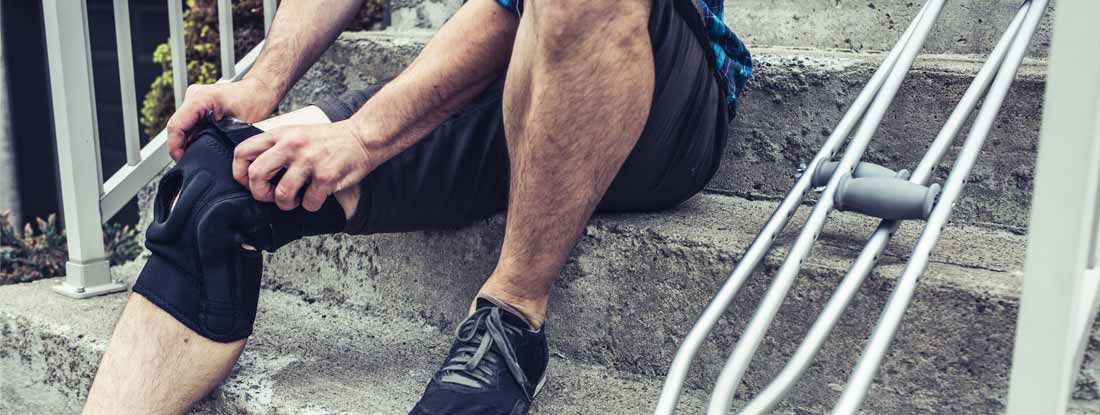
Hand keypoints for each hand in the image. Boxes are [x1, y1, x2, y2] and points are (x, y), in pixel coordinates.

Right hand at [165, 78, 279, 160]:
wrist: (260, 90)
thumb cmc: (254, 101)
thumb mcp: (237, 125)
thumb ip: (218, 139)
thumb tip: (207, 155)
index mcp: (200, 98)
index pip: (176, 125)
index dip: (175, 146)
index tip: (181, 159)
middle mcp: (194, 96)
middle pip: (177, 126)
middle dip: (180, 145)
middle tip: (189, 161)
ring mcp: (195, 99)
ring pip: (182, 125)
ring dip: (186, 141)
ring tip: (195, 156)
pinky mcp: (199, 105)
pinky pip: (189, 123)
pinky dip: (192, 135)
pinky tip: (200, 146)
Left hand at [232, 121, 374, 211]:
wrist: (363, 136)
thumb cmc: (330, 139)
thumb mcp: (297, 132)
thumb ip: (276, 146)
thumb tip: (255, 171)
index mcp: (280, 134)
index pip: (242, 152)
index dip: (239, 173)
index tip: (249, 183)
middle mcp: (291, 146)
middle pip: (256, 175)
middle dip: (260, 193)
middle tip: (271, 195)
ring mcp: (309, 161)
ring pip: (282, 195)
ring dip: (287, 204)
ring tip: (296, 199)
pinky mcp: (326, 176)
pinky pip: (309, 203)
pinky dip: (311, 205)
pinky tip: (317, 196)